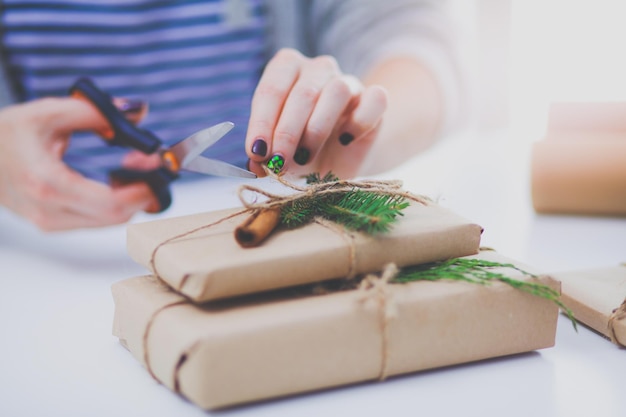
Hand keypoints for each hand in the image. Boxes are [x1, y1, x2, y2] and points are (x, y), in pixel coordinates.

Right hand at [0, 97, 157, 230]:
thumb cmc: (6, 134)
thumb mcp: (49, 112)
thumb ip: (97, 112)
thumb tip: (136, 110)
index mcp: (46, 184)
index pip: (111, 202)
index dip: (142, 187)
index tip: (155, 164)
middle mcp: (48, 211)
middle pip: (116, 216)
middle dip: (142, 190)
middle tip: (149, 163)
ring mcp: (49, 222)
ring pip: (109, 222)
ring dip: (131, 198)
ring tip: (134, 167)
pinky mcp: (51, 225)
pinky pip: (96, 220)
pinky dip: (115, 204)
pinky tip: (118, 181)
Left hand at [245, 48, 387, 178]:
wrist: (337, 162)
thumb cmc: (298, 150)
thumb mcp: (276, 151)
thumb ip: (264, 152)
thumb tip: (256, 163)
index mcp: (287, 68)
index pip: (272, 89)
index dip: (262, 123)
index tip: (257, 152)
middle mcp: (318, 69)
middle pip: (303, 93)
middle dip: (287, 132)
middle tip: (279, 163)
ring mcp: (349, 82)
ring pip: (337, 92)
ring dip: (317, 129)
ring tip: (306, 156)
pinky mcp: (374, 101)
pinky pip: (375, 100)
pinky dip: (359, 122)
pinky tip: (345, 141)